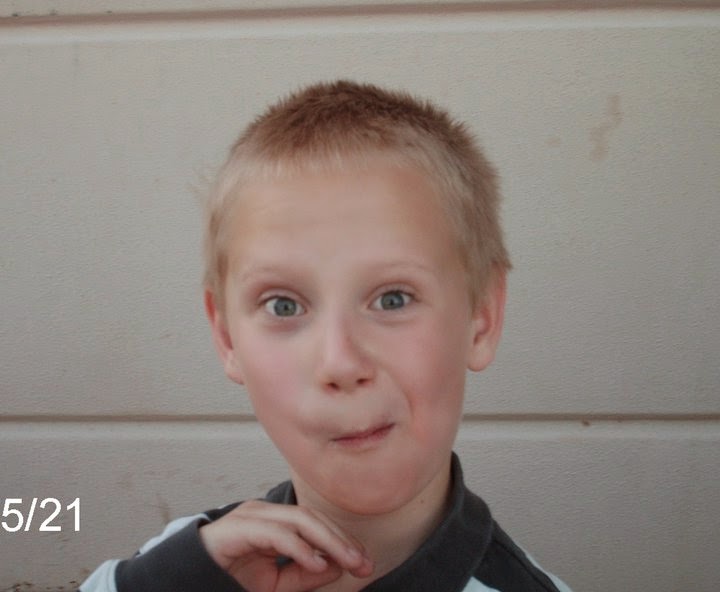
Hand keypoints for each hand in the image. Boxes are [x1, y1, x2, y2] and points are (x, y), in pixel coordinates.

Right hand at [199, 500, 373, 591]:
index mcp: (276, 522)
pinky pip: (276, 533)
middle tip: (363, 563)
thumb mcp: (275, 584)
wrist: (190, 582)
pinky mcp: (239, 527)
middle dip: (342, 541)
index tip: (365, 562)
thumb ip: (304, 575)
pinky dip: (300, 548)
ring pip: (300, 520)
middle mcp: (266, 513)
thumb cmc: (230, 579)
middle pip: (313, 519)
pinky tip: (316, 564)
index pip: (317, 524)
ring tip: (348, 562)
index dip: (343, 541)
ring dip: (328, 541)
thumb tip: (337, 564)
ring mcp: (252, 516)